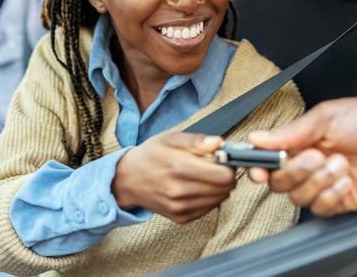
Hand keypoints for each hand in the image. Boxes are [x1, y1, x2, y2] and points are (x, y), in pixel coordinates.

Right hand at [112, 133, 235, 223]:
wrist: (128, 179)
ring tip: (204, 176)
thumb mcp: (170, 139)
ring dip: (218, 188)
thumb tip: (218, 143)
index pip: (223, 175)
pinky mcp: (181, 218)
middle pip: (225, 188)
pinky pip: (209, 209)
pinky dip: (208, 198)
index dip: (228, 165)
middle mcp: (180, 191)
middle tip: (215, 166)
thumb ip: (196, 141)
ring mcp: (180, 207)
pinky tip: (197, 187)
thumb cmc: (150, 156)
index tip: (223, 159)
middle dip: (225, 176)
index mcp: (179, 167)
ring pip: (220, 199)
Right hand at [247, 88, 356, 216]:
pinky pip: (322, 208)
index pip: (270, 158)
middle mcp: (311, 162)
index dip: (260, 166)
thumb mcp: (327, 118)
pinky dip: (331, 195)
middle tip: (315, 157)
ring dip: (318, 182)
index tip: (260, 169)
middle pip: (280, 182)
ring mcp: (327, 182)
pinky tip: (347, 180)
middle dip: (295, 172)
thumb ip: (291, 132)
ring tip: (340, 164)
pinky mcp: (344, 199)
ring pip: (300, 197)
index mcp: (303, 140)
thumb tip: (258, 138)